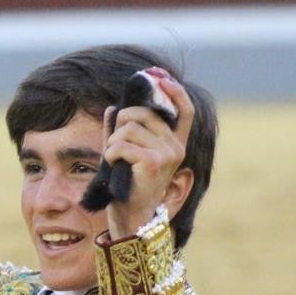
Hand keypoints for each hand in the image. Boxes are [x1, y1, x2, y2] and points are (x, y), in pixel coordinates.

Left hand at [103, 75, 194, 239]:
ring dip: (113, 142)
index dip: (175, 92)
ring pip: (129, 128)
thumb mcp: (126, 152)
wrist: (132, 215)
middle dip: (122, 122)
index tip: (161, 79)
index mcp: (174, 143)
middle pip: (143, 113)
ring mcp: (167, 154)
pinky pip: (121, 144)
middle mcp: (175, 147)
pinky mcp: (153, 162)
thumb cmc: (128, 183)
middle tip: (116, 143)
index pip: (185, 110)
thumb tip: (114, 106)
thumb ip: (121, 131)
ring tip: (116, 159)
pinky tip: (113, 165)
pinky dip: (110, 153)